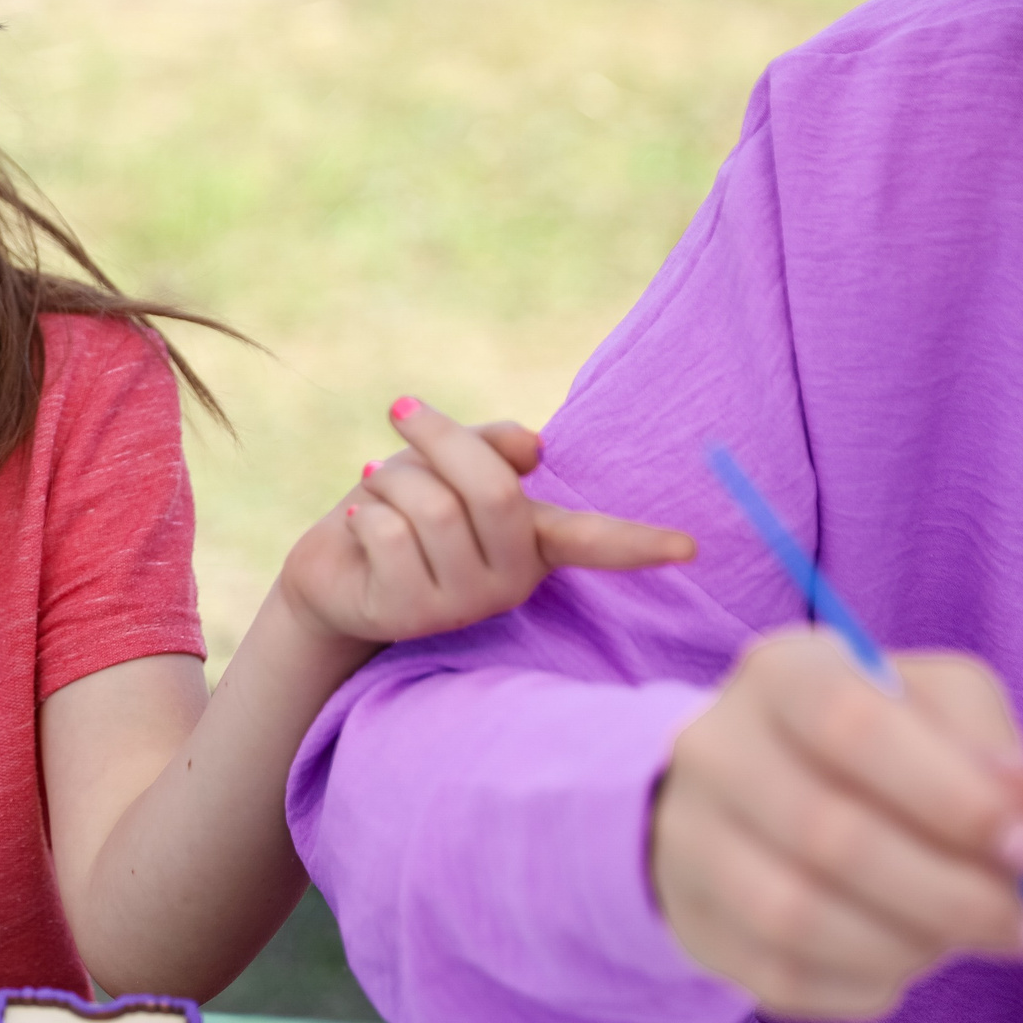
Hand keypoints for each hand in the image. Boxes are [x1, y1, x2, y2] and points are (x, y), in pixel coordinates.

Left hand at [278, 396, 695, 645]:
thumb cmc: (400, 507)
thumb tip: (532, 447)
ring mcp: (463, 604)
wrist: (332, 570)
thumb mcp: (445, 466)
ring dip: (390, 477)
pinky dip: (362, 511)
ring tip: (371, 482)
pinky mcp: (410, 614)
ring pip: (431, 508)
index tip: (690, 549)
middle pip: (492, 491)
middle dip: (441, 439)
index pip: (593, 540)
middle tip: (401, 409)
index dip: (638, 542)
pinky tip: (355, 524)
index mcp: (534, 541)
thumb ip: (489, 448)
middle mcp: (511, 579)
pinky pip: (387, 533)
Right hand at [653, 632, 1022, 1019]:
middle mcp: (714, 749)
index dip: (949, 794)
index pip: (850, 723)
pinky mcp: (693, 920)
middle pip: (827, 834)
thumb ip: (983, 737)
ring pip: (795, 918)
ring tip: (956, 942)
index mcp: (779, 675)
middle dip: (950, 894)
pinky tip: (895, 963)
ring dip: (907, 946)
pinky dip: (862, 986)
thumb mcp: (929, 703)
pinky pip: (781, 978)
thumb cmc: (864, 746)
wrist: (742, 791)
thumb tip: (1018, 803)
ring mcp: (688, 839)